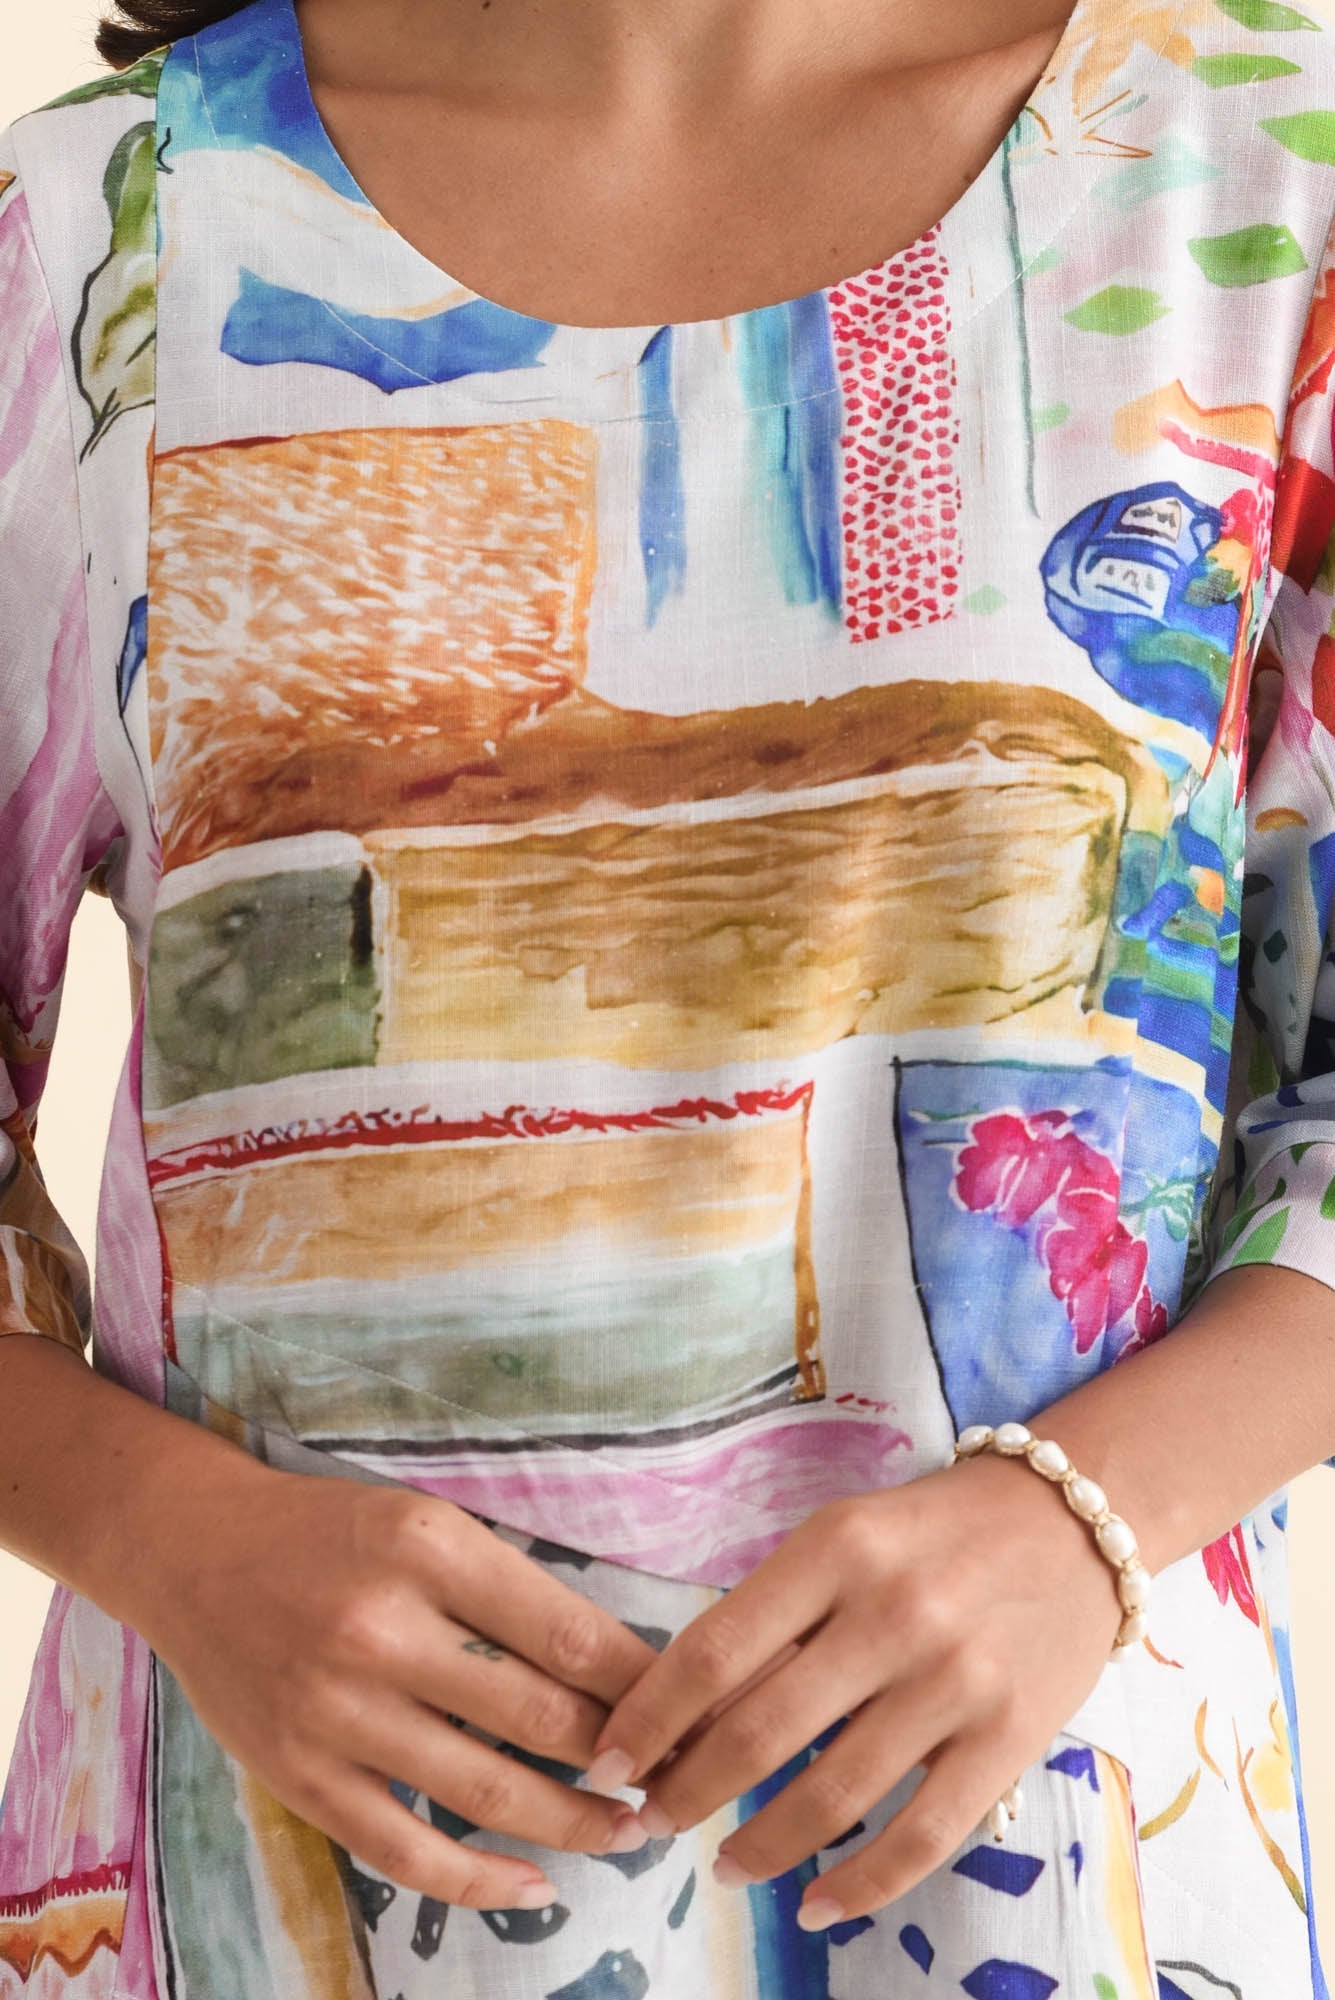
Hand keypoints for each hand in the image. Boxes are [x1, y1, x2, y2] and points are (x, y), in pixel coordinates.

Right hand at [141, 1461, 660, 1910]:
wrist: (194, 1550)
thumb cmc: (331, 1531)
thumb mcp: (427, 1524)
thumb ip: (508, 1590)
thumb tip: (619, 1666)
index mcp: (428, 1550)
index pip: (566, 1631)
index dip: (640, 1684)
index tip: (686, 1709)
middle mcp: (382, 1630)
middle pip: (539, 1716)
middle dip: (622, 1758)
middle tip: (673, 1779)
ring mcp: (336, 1712)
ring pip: (486, 1792)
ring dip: (572, 1823)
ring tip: (626, 1832)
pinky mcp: (301, 1775)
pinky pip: (405, 1850)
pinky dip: (479, 1880)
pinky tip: (534, 1887)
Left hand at [582, 1449, 1126, 1928]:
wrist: (1076, 1518)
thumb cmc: (936, 1528)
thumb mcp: (845, 1535)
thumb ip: (776, 1611)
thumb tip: (684, 1709)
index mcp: (836, 1549)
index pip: (714, 1650)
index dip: (647, 1719)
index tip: (609, 1762)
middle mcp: (892, 1614)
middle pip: (759, 1732)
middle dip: (687, 1792)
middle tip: (651, 1821)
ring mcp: (956, 1681)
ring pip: (831, 1797)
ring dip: (760, 1848)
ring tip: (723, 1865)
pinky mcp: (1009, 1739)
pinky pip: (922, 1838)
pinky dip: (859, 1886)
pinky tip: (814, 1905)